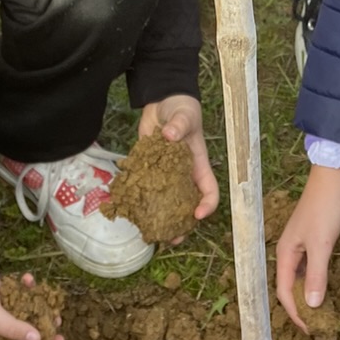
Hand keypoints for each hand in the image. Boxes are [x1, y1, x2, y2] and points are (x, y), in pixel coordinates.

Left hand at [138, 94, 218, 224]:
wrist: (161, 101)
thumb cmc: (181, 108)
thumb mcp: (184, 114)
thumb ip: (179, 125)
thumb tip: (170, 135)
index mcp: (198, 165)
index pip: (209, 190)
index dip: (207, 205)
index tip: (197, 214)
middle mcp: (184, 175)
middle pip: (187, 205)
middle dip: (182, 224)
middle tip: (172, 238)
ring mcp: (166, 175)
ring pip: (166, 203)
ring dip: (159, 219)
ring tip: (151, 233)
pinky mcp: (149, 171)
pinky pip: (146, 189)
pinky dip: (139, 201)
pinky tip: (130, 213)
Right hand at [276, 165, 339, 326]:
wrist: (337, 176)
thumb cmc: (325, 209)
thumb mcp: (321, 245)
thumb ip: (317, 275)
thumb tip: (313, 305)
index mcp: (285, 254)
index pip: (285, 292)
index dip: (296, 312)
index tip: (309, 329)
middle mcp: (291, 252)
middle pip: (291, 286)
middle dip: (301, 306)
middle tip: (317, 324)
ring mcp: (304, 245)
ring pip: (303, 277)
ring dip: (310, 294)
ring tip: (322, 312)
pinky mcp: (319, 240)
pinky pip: (315, 267)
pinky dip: (319, 280)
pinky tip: (328, 288)